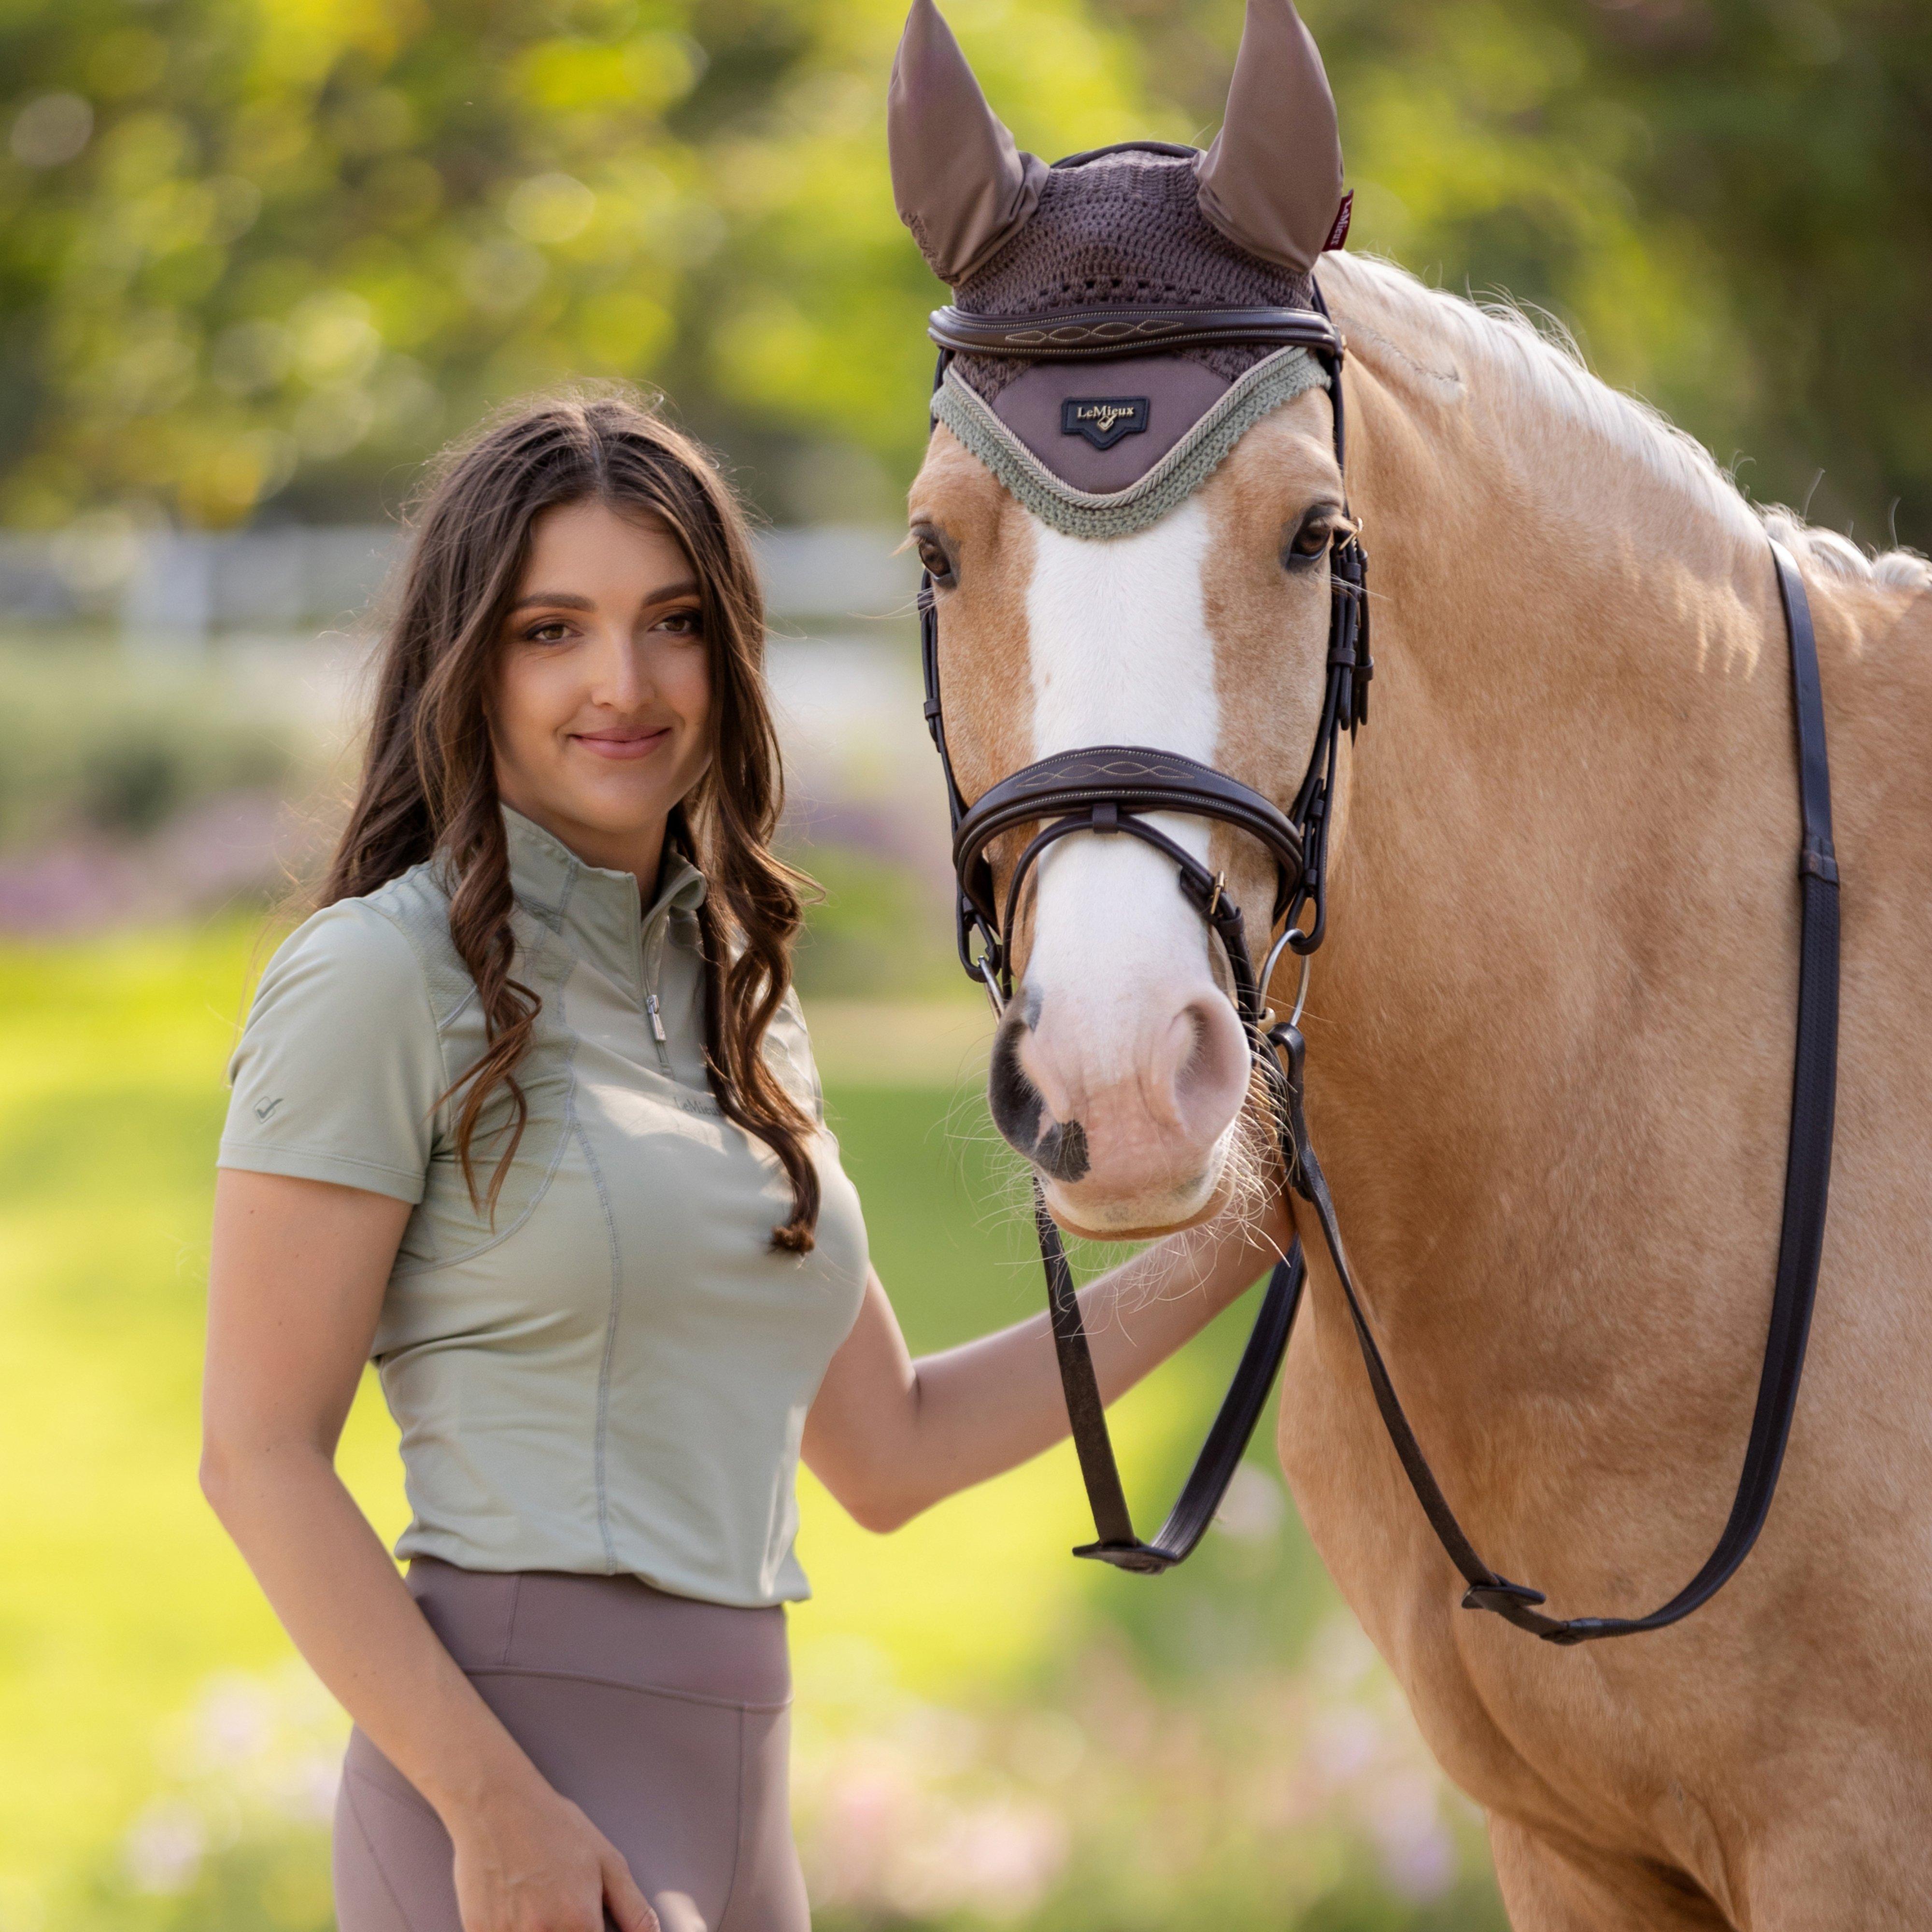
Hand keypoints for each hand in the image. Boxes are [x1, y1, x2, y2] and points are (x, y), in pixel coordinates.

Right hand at [449, 1772, 658, 1931]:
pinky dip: (512, 1929)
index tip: (591, 1926)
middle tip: (562, 1911)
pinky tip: (517, 1910)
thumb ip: (633, 1909)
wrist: (497, 1805)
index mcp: (579, 1921)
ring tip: (539, 1908)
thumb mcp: (607, 1860)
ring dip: (541, 1930)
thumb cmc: (554, 1828)